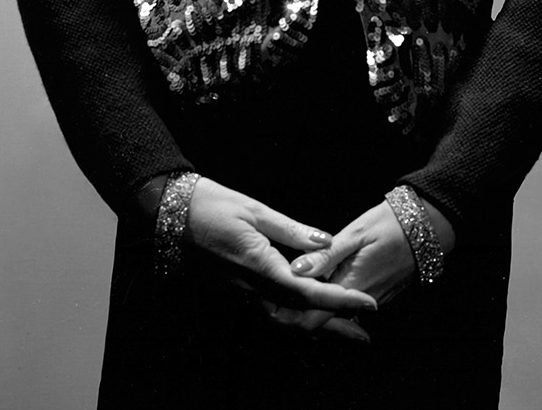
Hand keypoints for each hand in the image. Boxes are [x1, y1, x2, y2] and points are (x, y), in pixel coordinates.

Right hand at [183, 178, 377, 329]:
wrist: (172, 215)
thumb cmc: (214, 206)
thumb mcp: (258, 211)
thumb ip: (294, 231)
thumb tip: (328, 243)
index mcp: (261, 267)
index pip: (310, 293)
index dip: (342, 301)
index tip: (369, 305)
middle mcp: (252, 288)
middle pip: (300, 319)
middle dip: (334, 328)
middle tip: (364, 336)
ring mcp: (243, 293)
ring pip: (286, 320)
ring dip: (315, 327)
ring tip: (343, 330)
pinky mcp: (238, 290)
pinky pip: (272, 311)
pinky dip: (295, 317)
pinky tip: (308, 313)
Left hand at [265, 195, 455, 341]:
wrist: (428, 226)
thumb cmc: (390, 224)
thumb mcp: (355, 233)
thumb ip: (325, 255)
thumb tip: (295, 270)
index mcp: (352, 285)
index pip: (314, 316)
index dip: (290, 313)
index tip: (269, 303)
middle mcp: (362, 300)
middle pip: (323, 321)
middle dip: (297, 315)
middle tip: (271, 303)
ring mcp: (372, 300)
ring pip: (336, 315)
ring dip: (313, 308)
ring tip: (286, 294)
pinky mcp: (378, 295)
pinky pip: (349, 306)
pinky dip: (331, 302)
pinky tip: (317, 287)